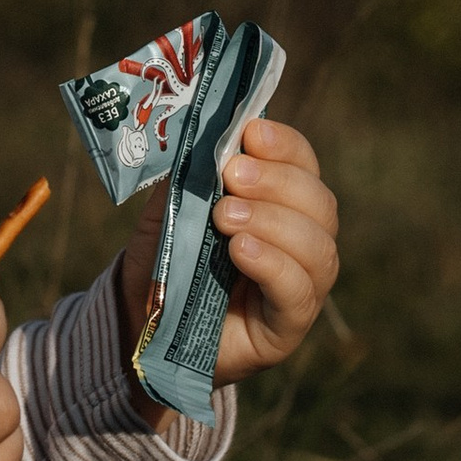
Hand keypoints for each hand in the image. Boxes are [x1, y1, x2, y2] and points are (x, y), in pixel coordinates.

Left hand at [116, 113, 340, 395]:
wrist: (141, 322)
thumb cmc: (165, 259)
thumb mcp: (170, 207)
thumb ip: (189, 175)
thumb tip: (202, 137)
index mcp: (282, 203)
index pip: (303, 165)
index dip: (285, 146)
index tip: (251, 133)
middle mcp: (303, 242)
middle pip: (319, 203)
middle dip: (277, 182)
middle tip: (232, 175)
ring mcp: (301, 286)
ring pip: (317, 246)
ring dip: (273, 221)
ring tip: (225, 216)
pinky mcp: (287, 326)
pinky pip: (298, 293)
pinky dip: (273, 265)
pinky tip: (241, 250)